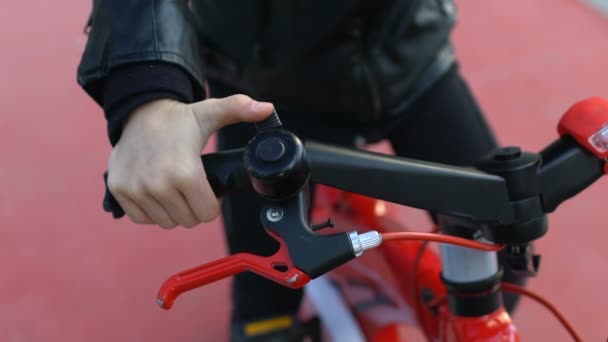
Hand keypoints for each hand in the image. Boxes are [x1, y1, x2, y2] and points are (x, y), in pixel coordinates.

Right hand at [106, 96, 273, 227]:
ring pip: (165, 222)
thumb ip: (240, 110)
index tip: (207, 187)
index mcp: (185, 172)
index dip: (211, 203)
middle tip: (191, 186)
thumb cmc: (179, 119)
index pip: (207, 214)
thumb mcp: (210, 113)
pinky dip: (151, 210)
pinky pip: (142, 218)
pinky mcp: (119, 190)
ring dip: (172, 210)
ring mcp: (135, 189)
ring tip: (173, 187)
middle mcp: (158, 185)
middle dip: (193, 207)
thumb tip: (267, 108)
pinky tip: (155, 190)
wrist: (139, 111)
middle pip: (187, 220)